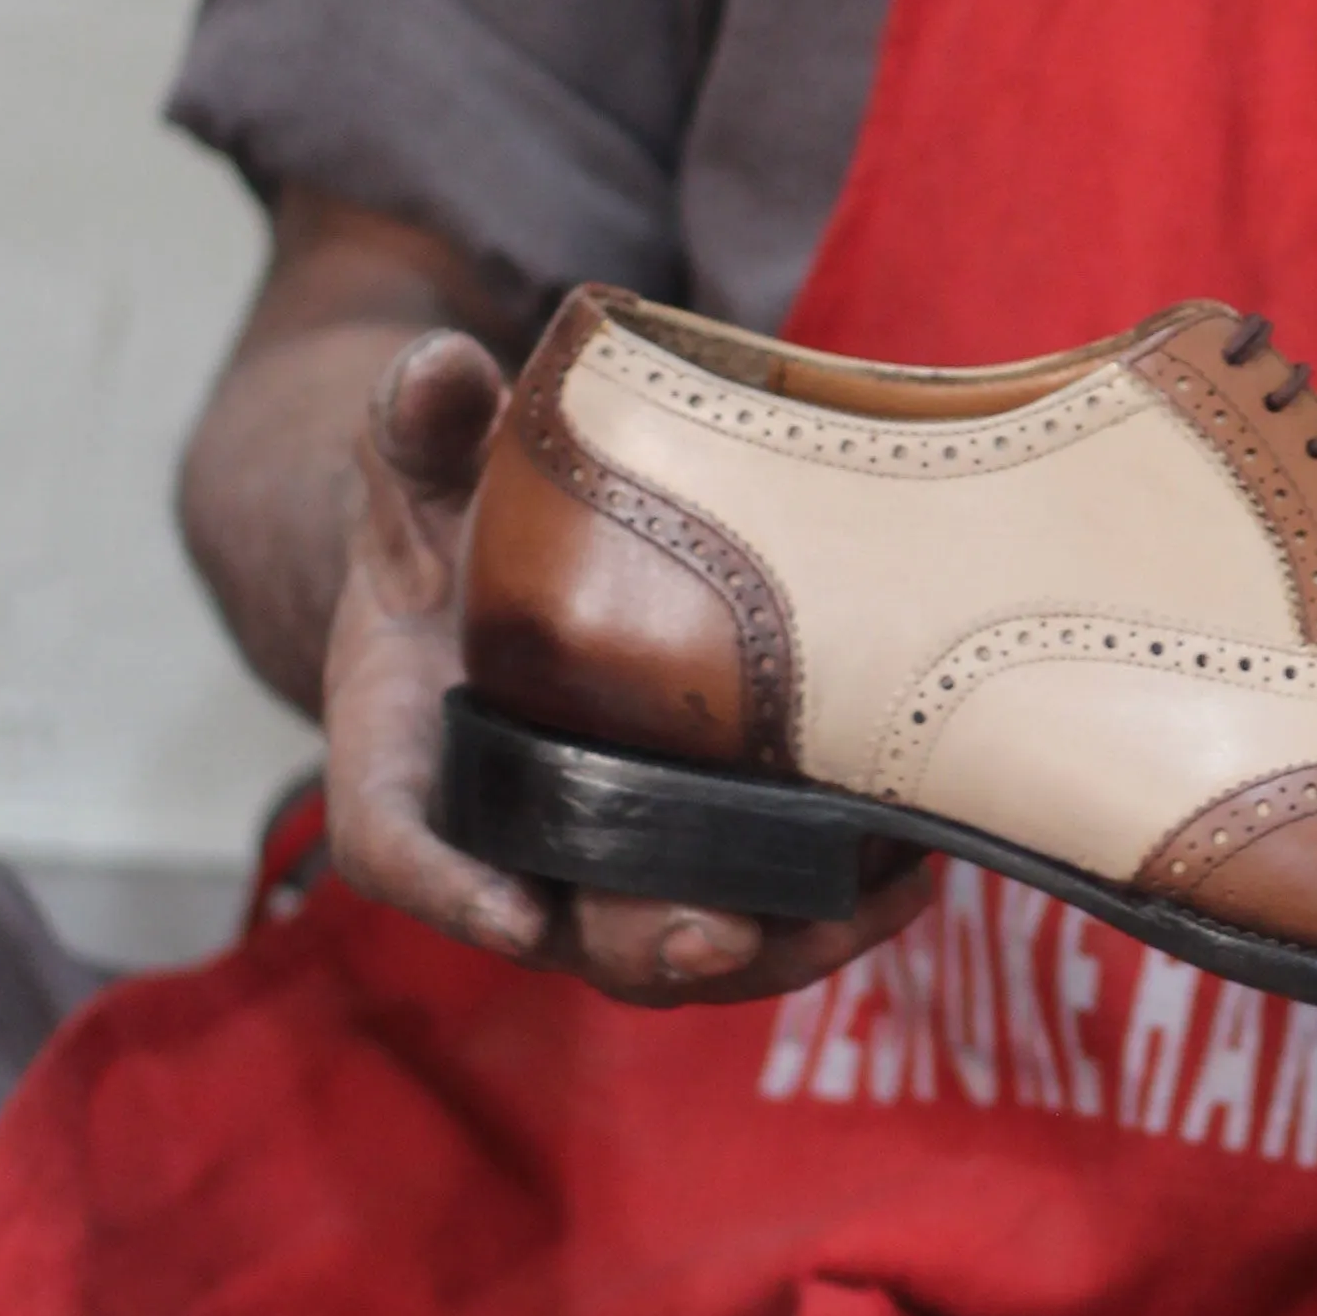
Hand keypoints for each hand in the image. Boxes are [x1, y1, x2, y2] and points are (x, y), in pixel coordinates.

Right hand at [321, 332, 887, 1010]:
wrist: (498, 571)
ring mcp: (605, 856)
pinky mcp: (693, 846)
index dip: (452, 893)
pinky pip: (757, 904)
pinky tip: (916, 868)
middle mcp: (506, 833)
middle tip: (713, 934)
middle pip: (566, 927)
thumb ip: (420, 427)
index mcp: (406, 758)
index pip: (400, 847)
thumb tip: (439, 369)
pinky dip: (834, 905)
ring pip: (678, 940)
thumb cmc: (451, 527)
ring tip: (857, 907)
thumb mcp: (423, 468)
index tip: (511, 917)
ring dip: (771, 946)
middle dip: (645, 940)